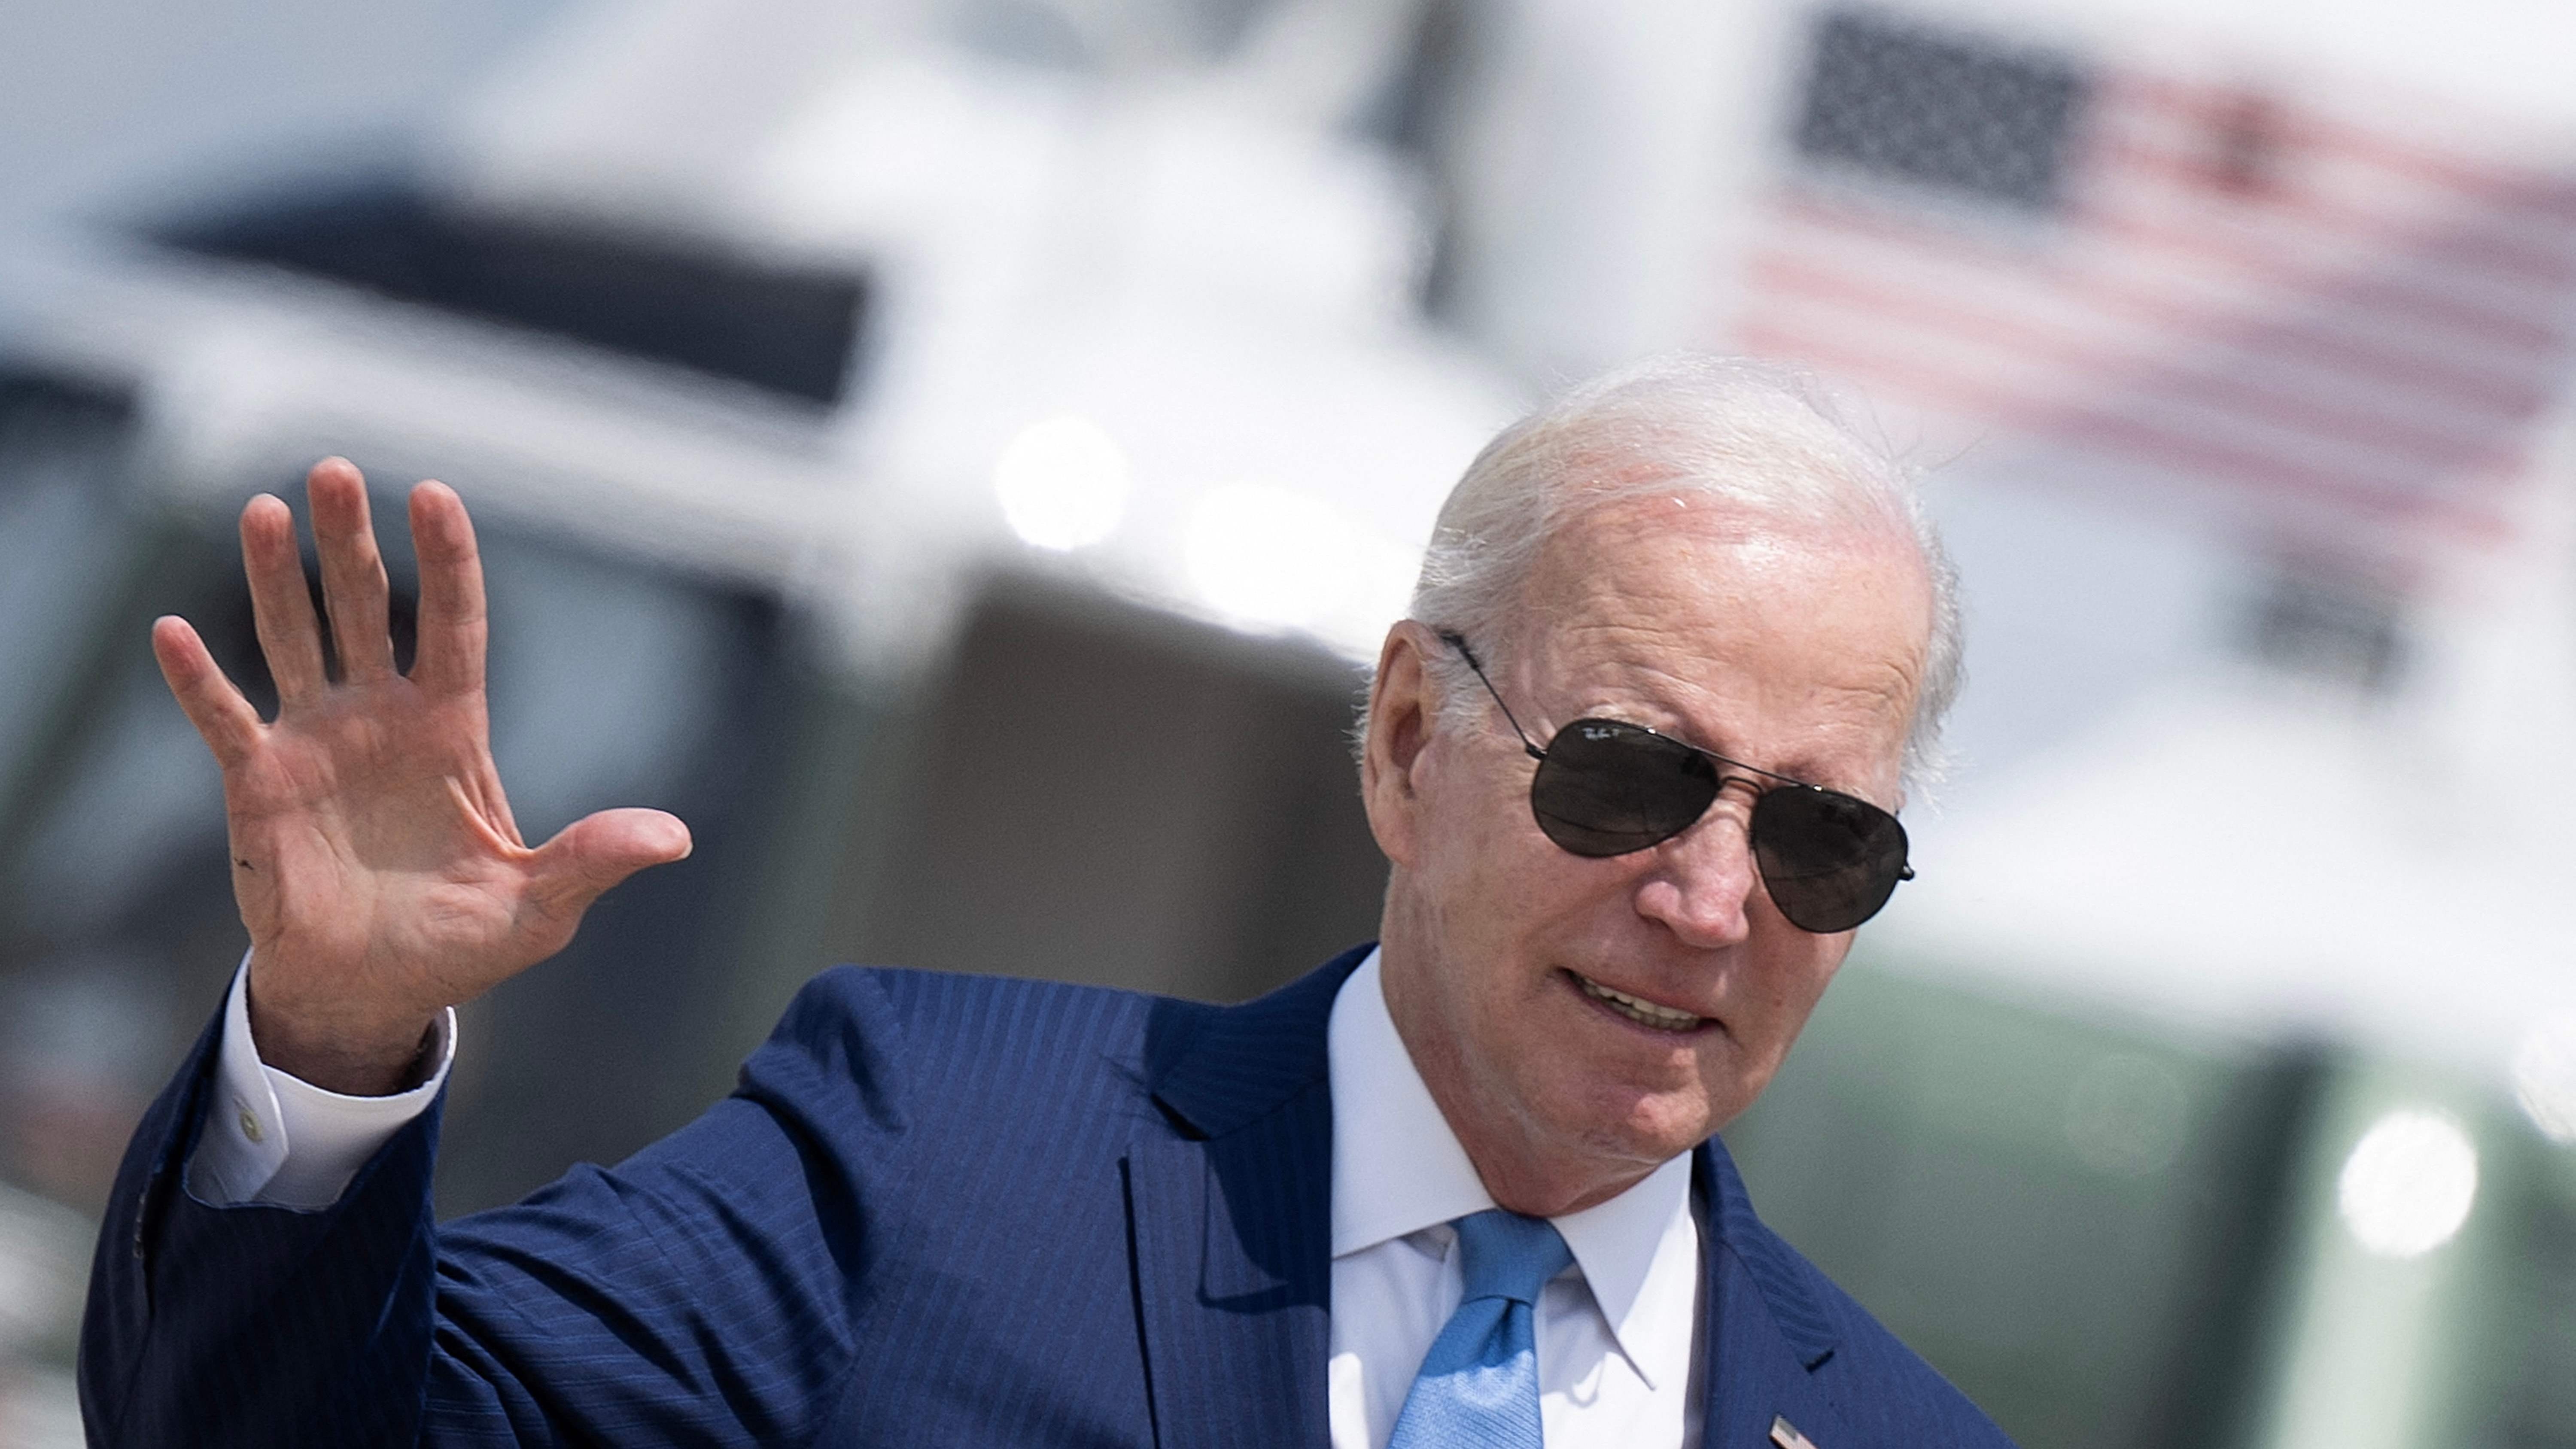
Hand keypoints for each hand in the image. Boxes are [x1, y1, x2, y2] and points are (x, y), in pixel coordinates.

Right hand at [152, 459, 691, 1094]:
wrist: (372, 992)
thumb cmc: (458, 945)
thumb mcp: (538, 907)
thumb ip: (594, 860)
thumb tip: (675, 838)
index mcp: (451, 731)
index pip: (453, 625)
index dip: (447, 561)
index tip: (433, 493)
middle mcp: (381, 718)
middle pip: (365, 608)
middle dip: (350, 541)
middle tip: (333, 469)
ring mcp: (315, 742)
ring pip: (295, 638)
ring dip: (276, 576)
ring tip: (263, 508)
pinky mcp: (257, 783)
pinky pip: (224, 717)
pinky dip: (197, 678)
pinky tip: (171, 628)